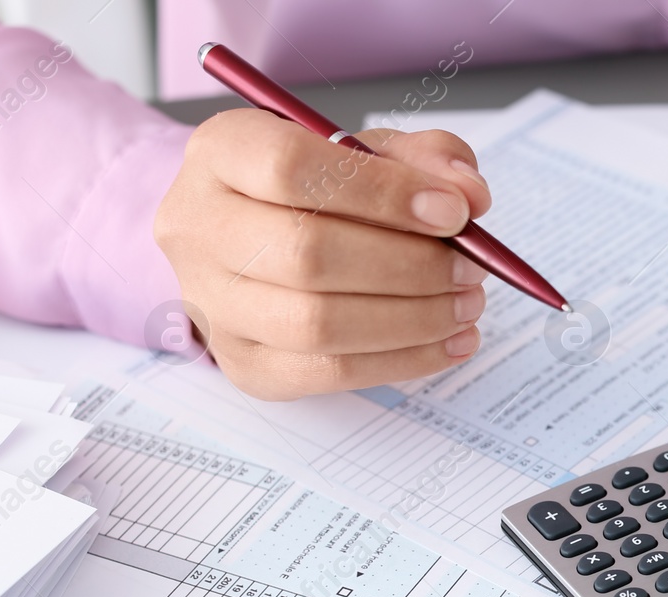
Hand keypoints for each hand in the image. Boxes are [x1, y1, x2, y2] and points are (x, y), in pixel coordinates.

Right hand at [154, 109, 491, 400]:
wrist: (260, 242)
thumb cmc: (320, 190)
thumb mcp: (368, 152)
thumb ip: (423, 158)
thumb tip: (468, 193)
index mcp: (220, 153)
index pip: (290, 168)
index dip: (382, 193)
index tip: (453, 212)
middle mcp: (197, 227)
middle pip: (307, 254)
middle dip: (410, 266)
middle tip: (470, 269)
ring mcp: (212, 303)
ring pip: (318, 323)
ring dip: (414, 319)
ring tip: (466, 305)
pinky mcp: (244, 363)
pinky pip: (330, 373)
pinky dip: (405, 360)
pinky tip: (450, 343)